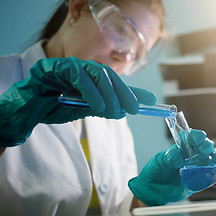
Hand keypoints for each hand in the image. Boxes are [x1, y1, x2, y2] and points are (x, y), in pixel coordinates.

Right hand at [0, 57, 155, 145]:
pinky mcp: (55, 66)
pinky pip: (78, 75)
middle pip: (109, 76)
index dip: (133, 91)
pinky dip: (91, 91)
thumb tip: (126, 110)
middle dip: (124, 93)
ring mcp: (69, 65)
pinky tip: (99, 105)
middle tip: (135, 109)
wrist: (27, 111)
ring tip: (115, 111)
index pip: (115, 82)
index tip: (150, 101)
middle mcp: (82, 68)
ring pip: (96, 73)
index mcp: (91, 77)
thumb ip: (105, 107)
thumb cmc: (54, 108)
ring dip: (109, 93)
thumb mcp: (86, 110)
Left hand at [128, 129, 215, 205]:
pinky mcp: (207, 176)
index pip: (192, 136)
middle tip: (204, 149)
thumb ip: (169, 157)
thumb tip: (180, 155)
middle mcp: (193, 153)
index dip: (196, 136)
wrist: (154, 191)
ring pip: (215, 155)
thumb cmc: (155, 173)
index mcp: (181, 146)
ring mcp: (201, 164)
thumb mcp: (159, 162)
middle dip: (207, 145)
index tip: (198, 139)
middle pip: (206, 145)